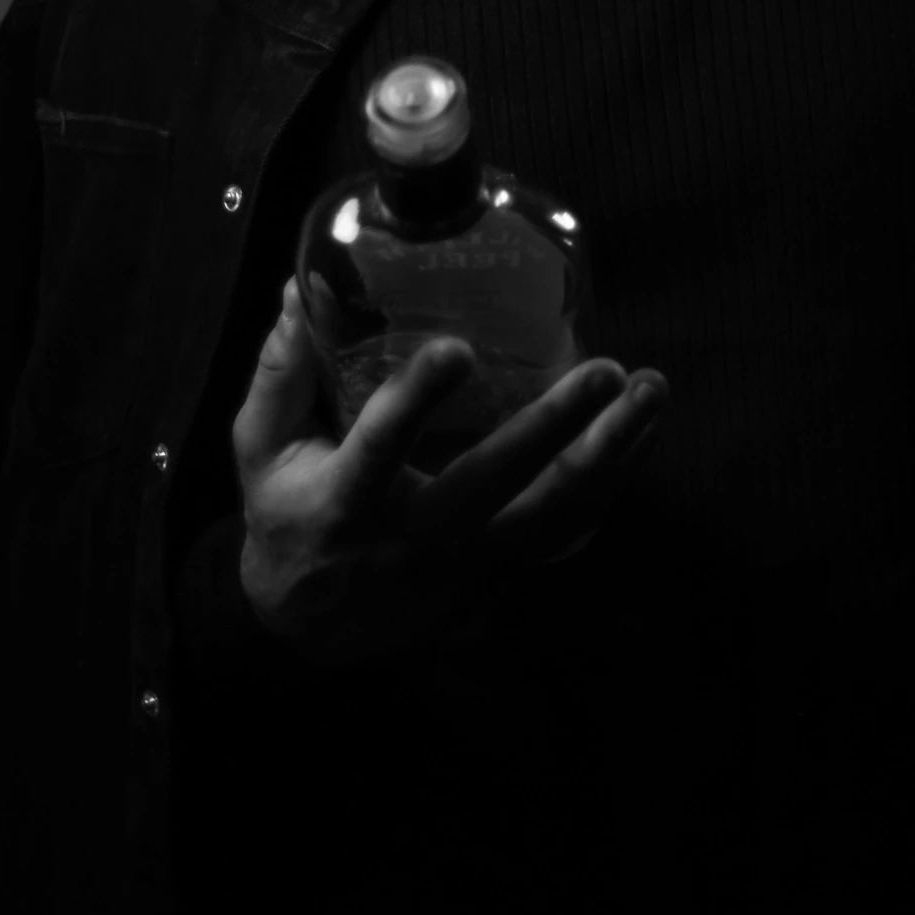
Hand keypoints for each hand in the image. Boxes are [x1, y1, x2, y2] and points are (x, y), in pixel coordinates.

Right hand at [231, 276, 669, 669]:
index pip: (380, 448)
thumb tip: (296, 285)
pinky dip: (613, 481)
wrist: (315, 630)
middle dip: (554, 427)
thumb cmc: (289, 516)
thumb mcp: (262, 450)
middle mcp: (414, 537)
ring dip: (611, 453)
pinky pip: (568, 531)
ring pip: (551, 515)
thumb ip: (281, 370)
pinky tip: (645, 432)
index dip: (417, 400)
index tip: (458, 350)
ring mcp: (466, 562)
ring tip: (652, 391)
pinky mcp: (500, 571)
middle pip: (494, 483)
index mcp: (345, 502)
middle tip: (605, 371)